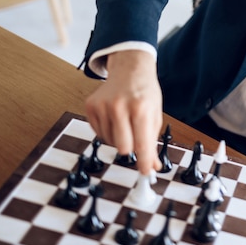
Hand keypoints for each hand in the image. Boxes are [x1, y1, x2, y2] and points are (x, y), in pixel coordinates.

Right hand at [85, 50, 162, 174]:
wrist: (130, 70)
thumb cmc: (145, 93)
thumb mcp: (155, 114)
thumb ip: (152, 142)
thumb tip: (152, 167)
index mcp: (141, 108)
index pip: (142, 144)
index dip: (144, 162)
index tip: (146, 174)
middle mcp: (120, 106)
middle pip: (123, 148)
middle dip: (131, 150)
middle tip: (136, 142)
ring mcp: (102, 106)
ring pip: (109, 142)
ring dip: (119, 139)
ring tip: (126, 122)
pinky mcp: (90, 106)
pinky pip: (99, 133)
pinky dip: (108, 132)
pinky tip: (115, 118)